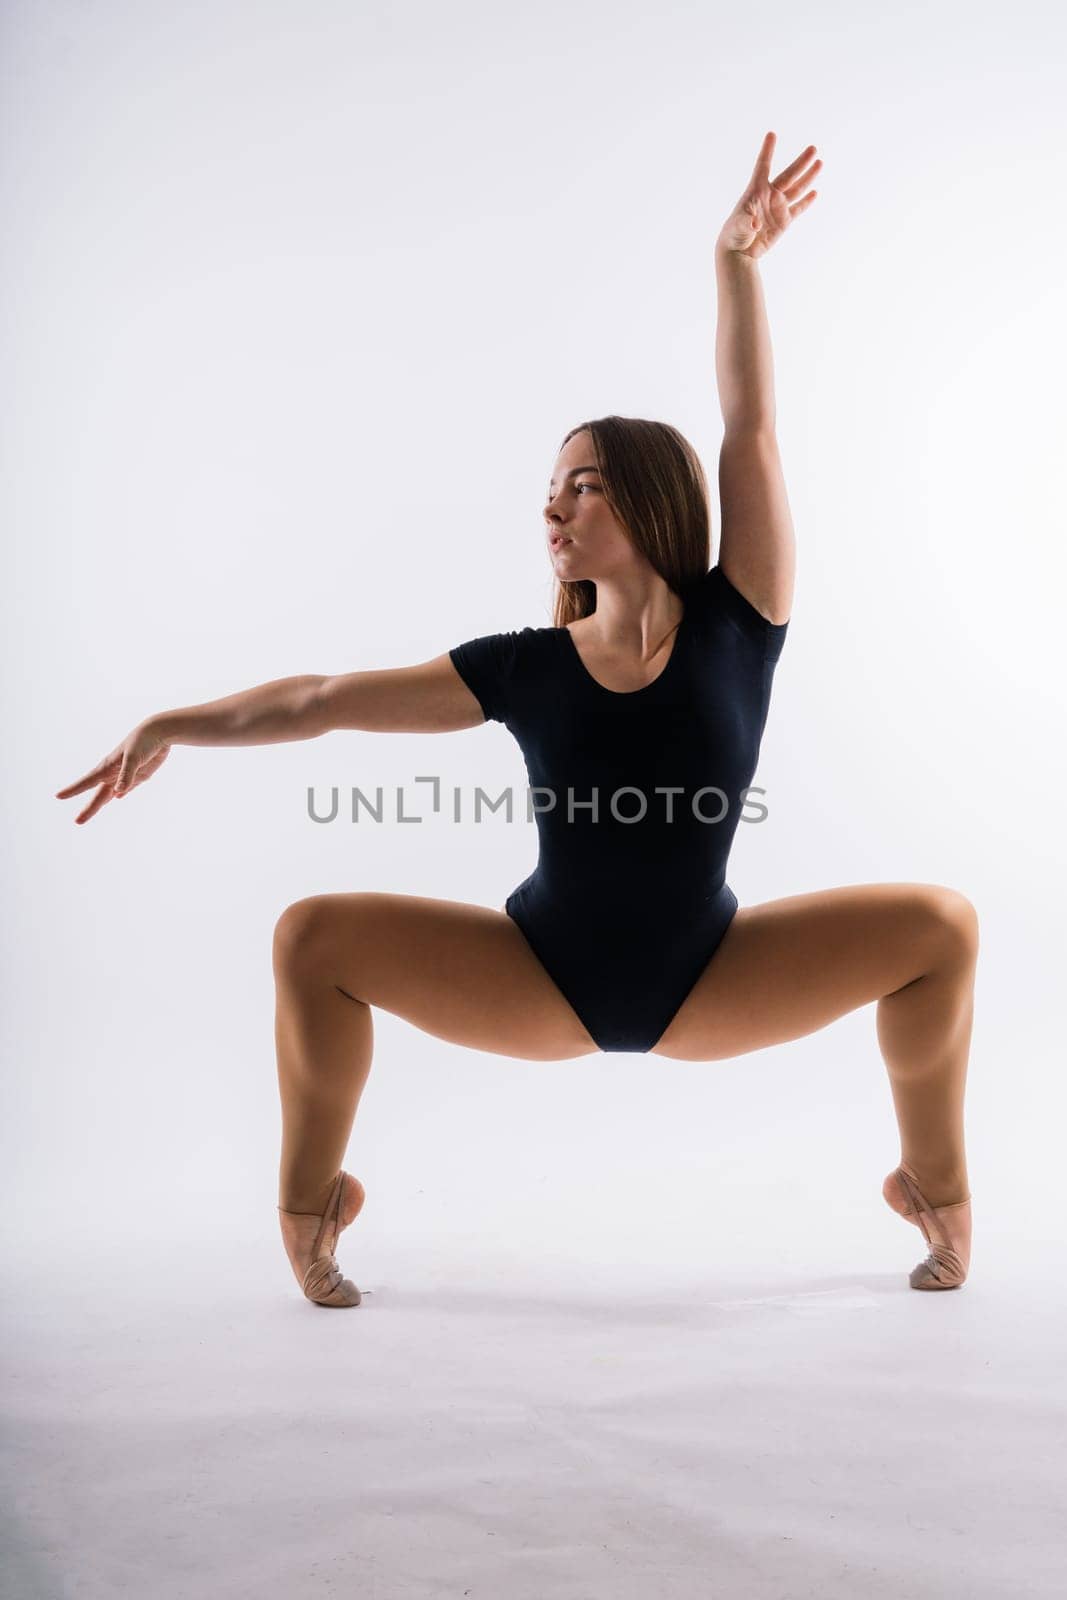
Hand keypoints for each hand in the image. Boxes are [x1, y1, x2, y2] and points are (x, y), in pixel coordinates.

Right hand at [55, 720, 171, 823]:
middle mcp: (113, 773)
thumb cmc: (143, 741)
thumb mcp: (134, 757)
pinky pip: (126, 788)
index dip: (73, 790)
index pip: (87, 782)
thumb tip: (118, 793)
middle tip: (78, 822)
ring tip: (88, 814)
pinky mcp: (138, 776)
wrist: (159, 732)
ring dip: (100, 804)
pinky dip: (120, 794)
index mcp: (107, 767)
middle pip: (99, 795)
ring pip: (110, 794)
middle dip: (89, 808)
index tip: (58, 796)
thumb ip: (126, 774)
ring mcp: (125, 775)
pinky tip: (117, 798)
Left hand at [716, 131, 820, 261]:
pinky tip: (815, 192)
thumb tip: (755, 224)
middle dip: (801, 162)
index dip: (767, 150)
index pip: (763, 165)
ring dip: (808, 176)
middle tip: (813, 148)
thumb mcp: (738, 226)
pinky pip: (798, 208)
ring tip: (819, 162)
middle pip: (789, 174)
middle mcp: (769, 195)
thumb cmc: (734, 235)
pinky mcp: (784, 221)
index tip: (771, 134)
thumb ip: (747, 222)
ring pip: (797, 188)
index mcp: (756, 190)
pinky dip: (807, 201)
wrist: (739, 252)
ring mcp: (778, 207)